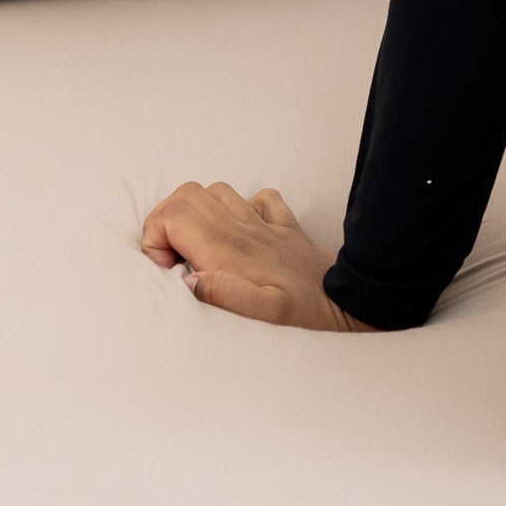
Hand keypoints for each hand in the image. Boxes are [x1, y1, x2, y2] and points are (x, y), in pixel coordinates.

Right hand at [138, 180, 371, 330]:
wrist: (350, 299)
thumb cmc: (307, 311)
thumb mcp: (267, 313)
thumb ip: (225, 294)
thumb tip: (189, 281)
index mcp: (231, 249)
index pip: (174, 215)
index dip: (156, 237)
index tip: (166, 268)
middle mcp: (244, 228)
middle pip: (187, 195)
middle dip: (166, 220)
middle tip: (172, 257)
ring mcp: (264, 223)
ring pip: (216, 191)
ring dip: (197, 212)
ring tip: (197, 245)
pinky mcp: (283, 226)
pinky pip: (257, 199)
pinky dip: (240, 207)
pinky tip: (240, 231)